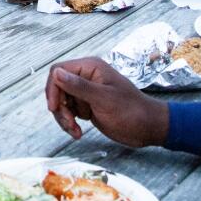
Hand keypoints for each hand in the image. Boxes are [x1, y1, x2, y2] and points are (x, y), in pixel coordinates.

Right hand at [46, 58, 167, 147]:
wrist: (147, 128)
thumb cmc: (132, 111)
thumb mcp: (104, 99)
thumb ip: (79, 86)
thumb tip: (57, 73)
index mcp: (90, 68)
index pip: (58, 71)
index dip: (53, 89)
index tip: (54, 107)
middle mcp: (86, 77)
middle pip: (57, 88)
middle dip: (59, 108)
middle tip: (69, 122)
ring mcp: (86, 92)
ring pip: (61, 102)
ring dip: (64, 118)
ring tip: (75, 130)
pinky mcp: (87, 106)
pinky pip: (69, 112)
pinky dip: (70, 123)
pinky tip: (78, 132)